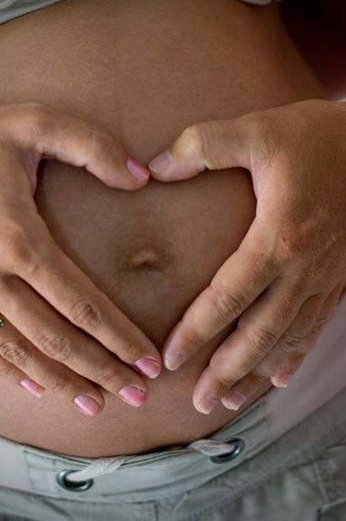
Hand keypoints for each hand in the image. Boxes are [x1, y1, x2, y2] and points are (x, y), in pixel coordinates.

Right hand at [0, 102, 161, 416]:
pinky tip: (36, 388)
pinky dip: (12, 372)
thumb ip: (91, 146)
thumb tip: (141, 178)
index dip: (119, 337)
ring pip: (20, 351)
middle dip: (100, 369)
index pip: (81, 302)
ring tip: (97, 404)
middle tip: (138, 395)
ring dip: (60, 381)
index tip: (150, 362)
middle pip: (56, 337)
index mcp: (19, 237)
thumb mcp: (35, 124)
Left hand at [148, 95, 345, 413]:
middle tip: (196, 403)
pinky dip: (293, 358)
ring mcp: (326, 279)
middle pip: (259, 335)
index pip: (229, 297)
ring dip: (256, 375)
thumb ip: (201, 146)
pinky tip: (278, 379)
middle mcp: (304, 271)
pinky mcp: (340, 278)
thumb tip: (154, 168)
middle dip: (225, 372)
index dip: (197, 330)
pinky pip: (314, 329)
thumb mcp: (257, 130)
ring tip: (228, 402)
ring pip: (287, 341)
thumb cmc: (321, 136)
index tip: (170, 358)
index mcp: (278, 238)